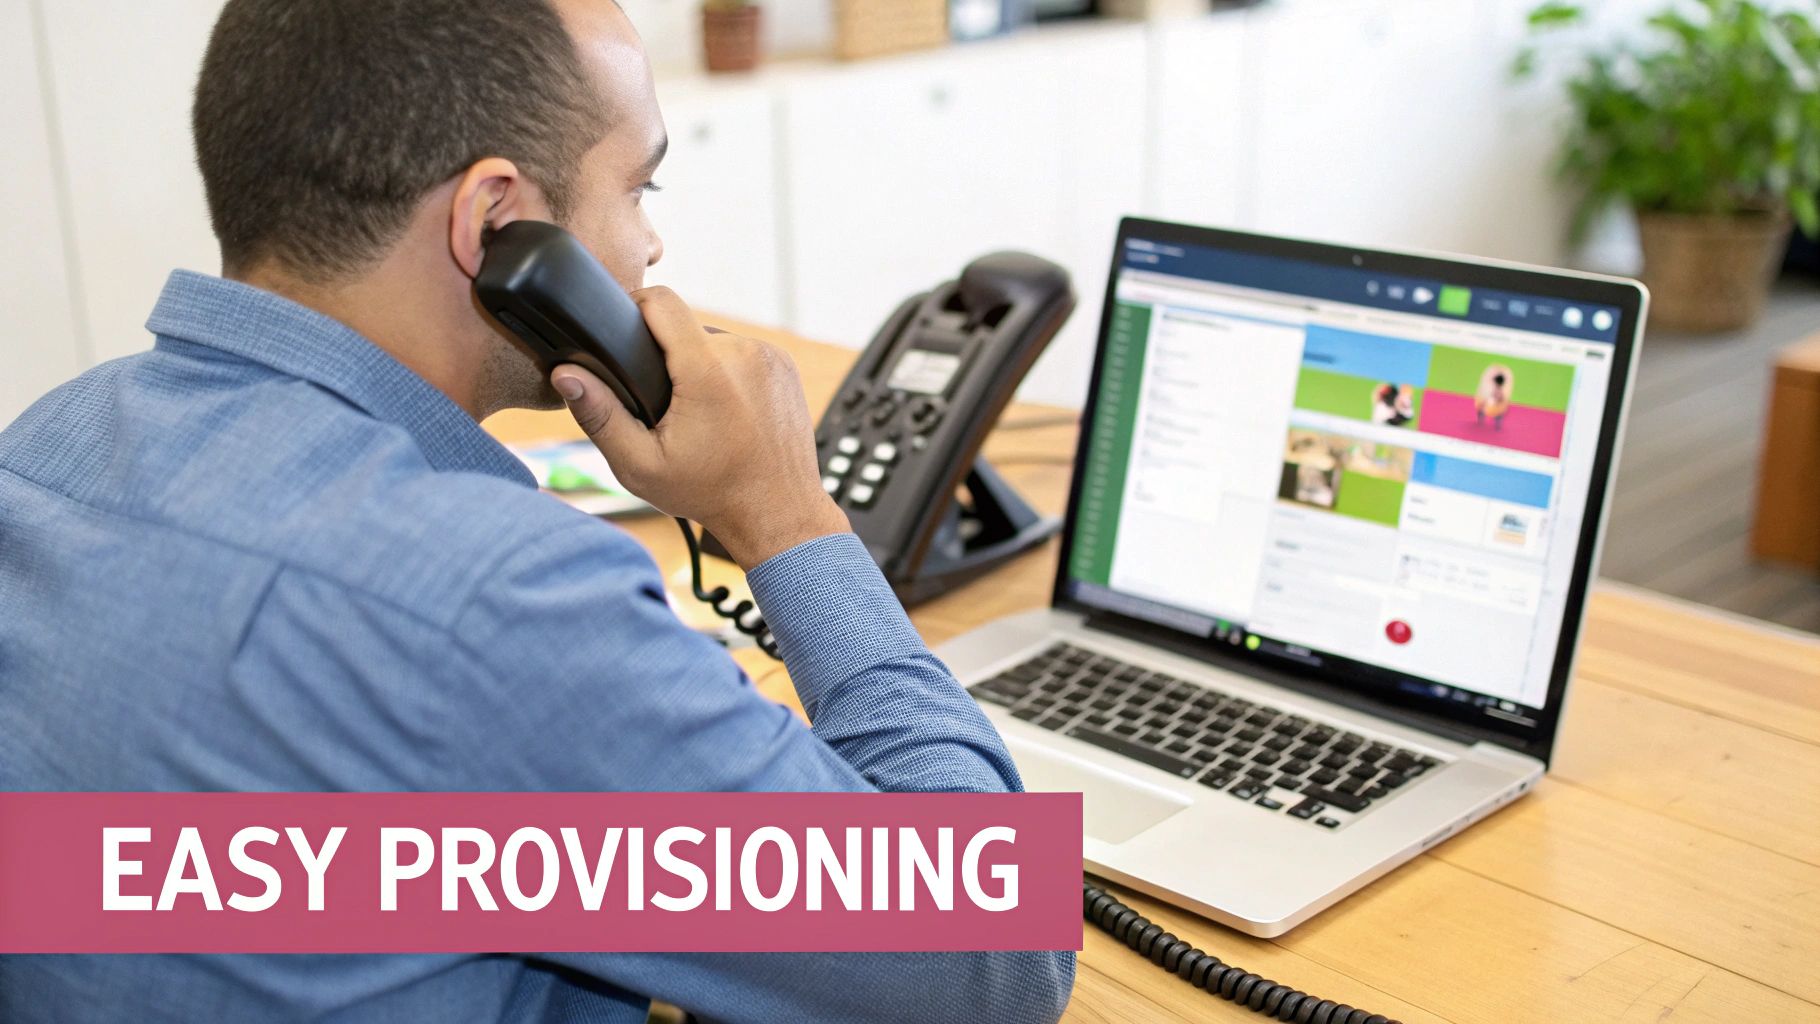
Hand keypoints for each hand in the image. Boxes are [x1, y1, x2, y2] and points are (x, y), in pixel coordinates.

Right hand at [550, 287, 849, 568]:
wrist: (779, 511)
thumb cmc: (712, 493)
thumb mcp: (641, 465)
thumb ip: (600, 416)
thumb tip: (565, 375)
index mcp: (707, 371)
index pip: (661, 301)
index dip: (633, 307)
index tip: (620, 331)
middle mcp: (743, 353)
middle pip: (684, 326)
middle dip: (666, 355)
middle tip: (661, 401)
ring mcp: (769, 356)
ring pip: (713, 340)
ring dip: (698, 364)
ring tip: (695, 410)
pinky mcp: (784, 365)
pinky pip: (741, 353)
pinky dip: (727, 373)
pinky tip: (723, 409)